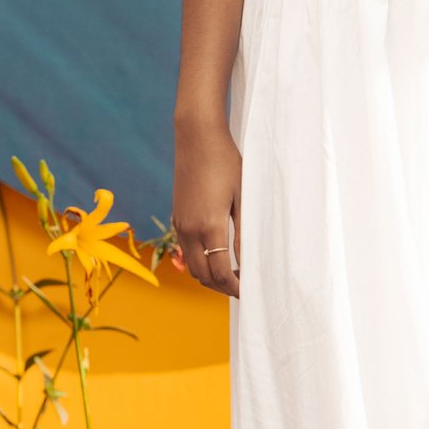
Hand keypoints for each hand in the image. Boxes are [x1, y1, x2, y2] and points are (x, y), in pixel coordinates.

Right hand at [171, 117, 242, 298]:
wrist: (196, 137)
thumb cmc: (226, 162)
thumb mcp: (242, 196)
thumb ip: (244, 233)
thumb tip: (247, 263)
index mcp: (208, 226)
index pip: (221, 272)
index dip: (236, 287)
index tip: (251, 291)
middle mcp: (189, 230)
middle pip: (203, 276)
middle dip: (223, 287)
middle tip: (244, 286)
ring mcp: (180, 224)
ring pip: (192, 266)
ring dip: (210, 276)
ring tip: (233, 272)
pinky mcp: (176, 218)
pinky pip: (186, 251)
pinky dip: (201, 261)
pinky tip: (219, 254)